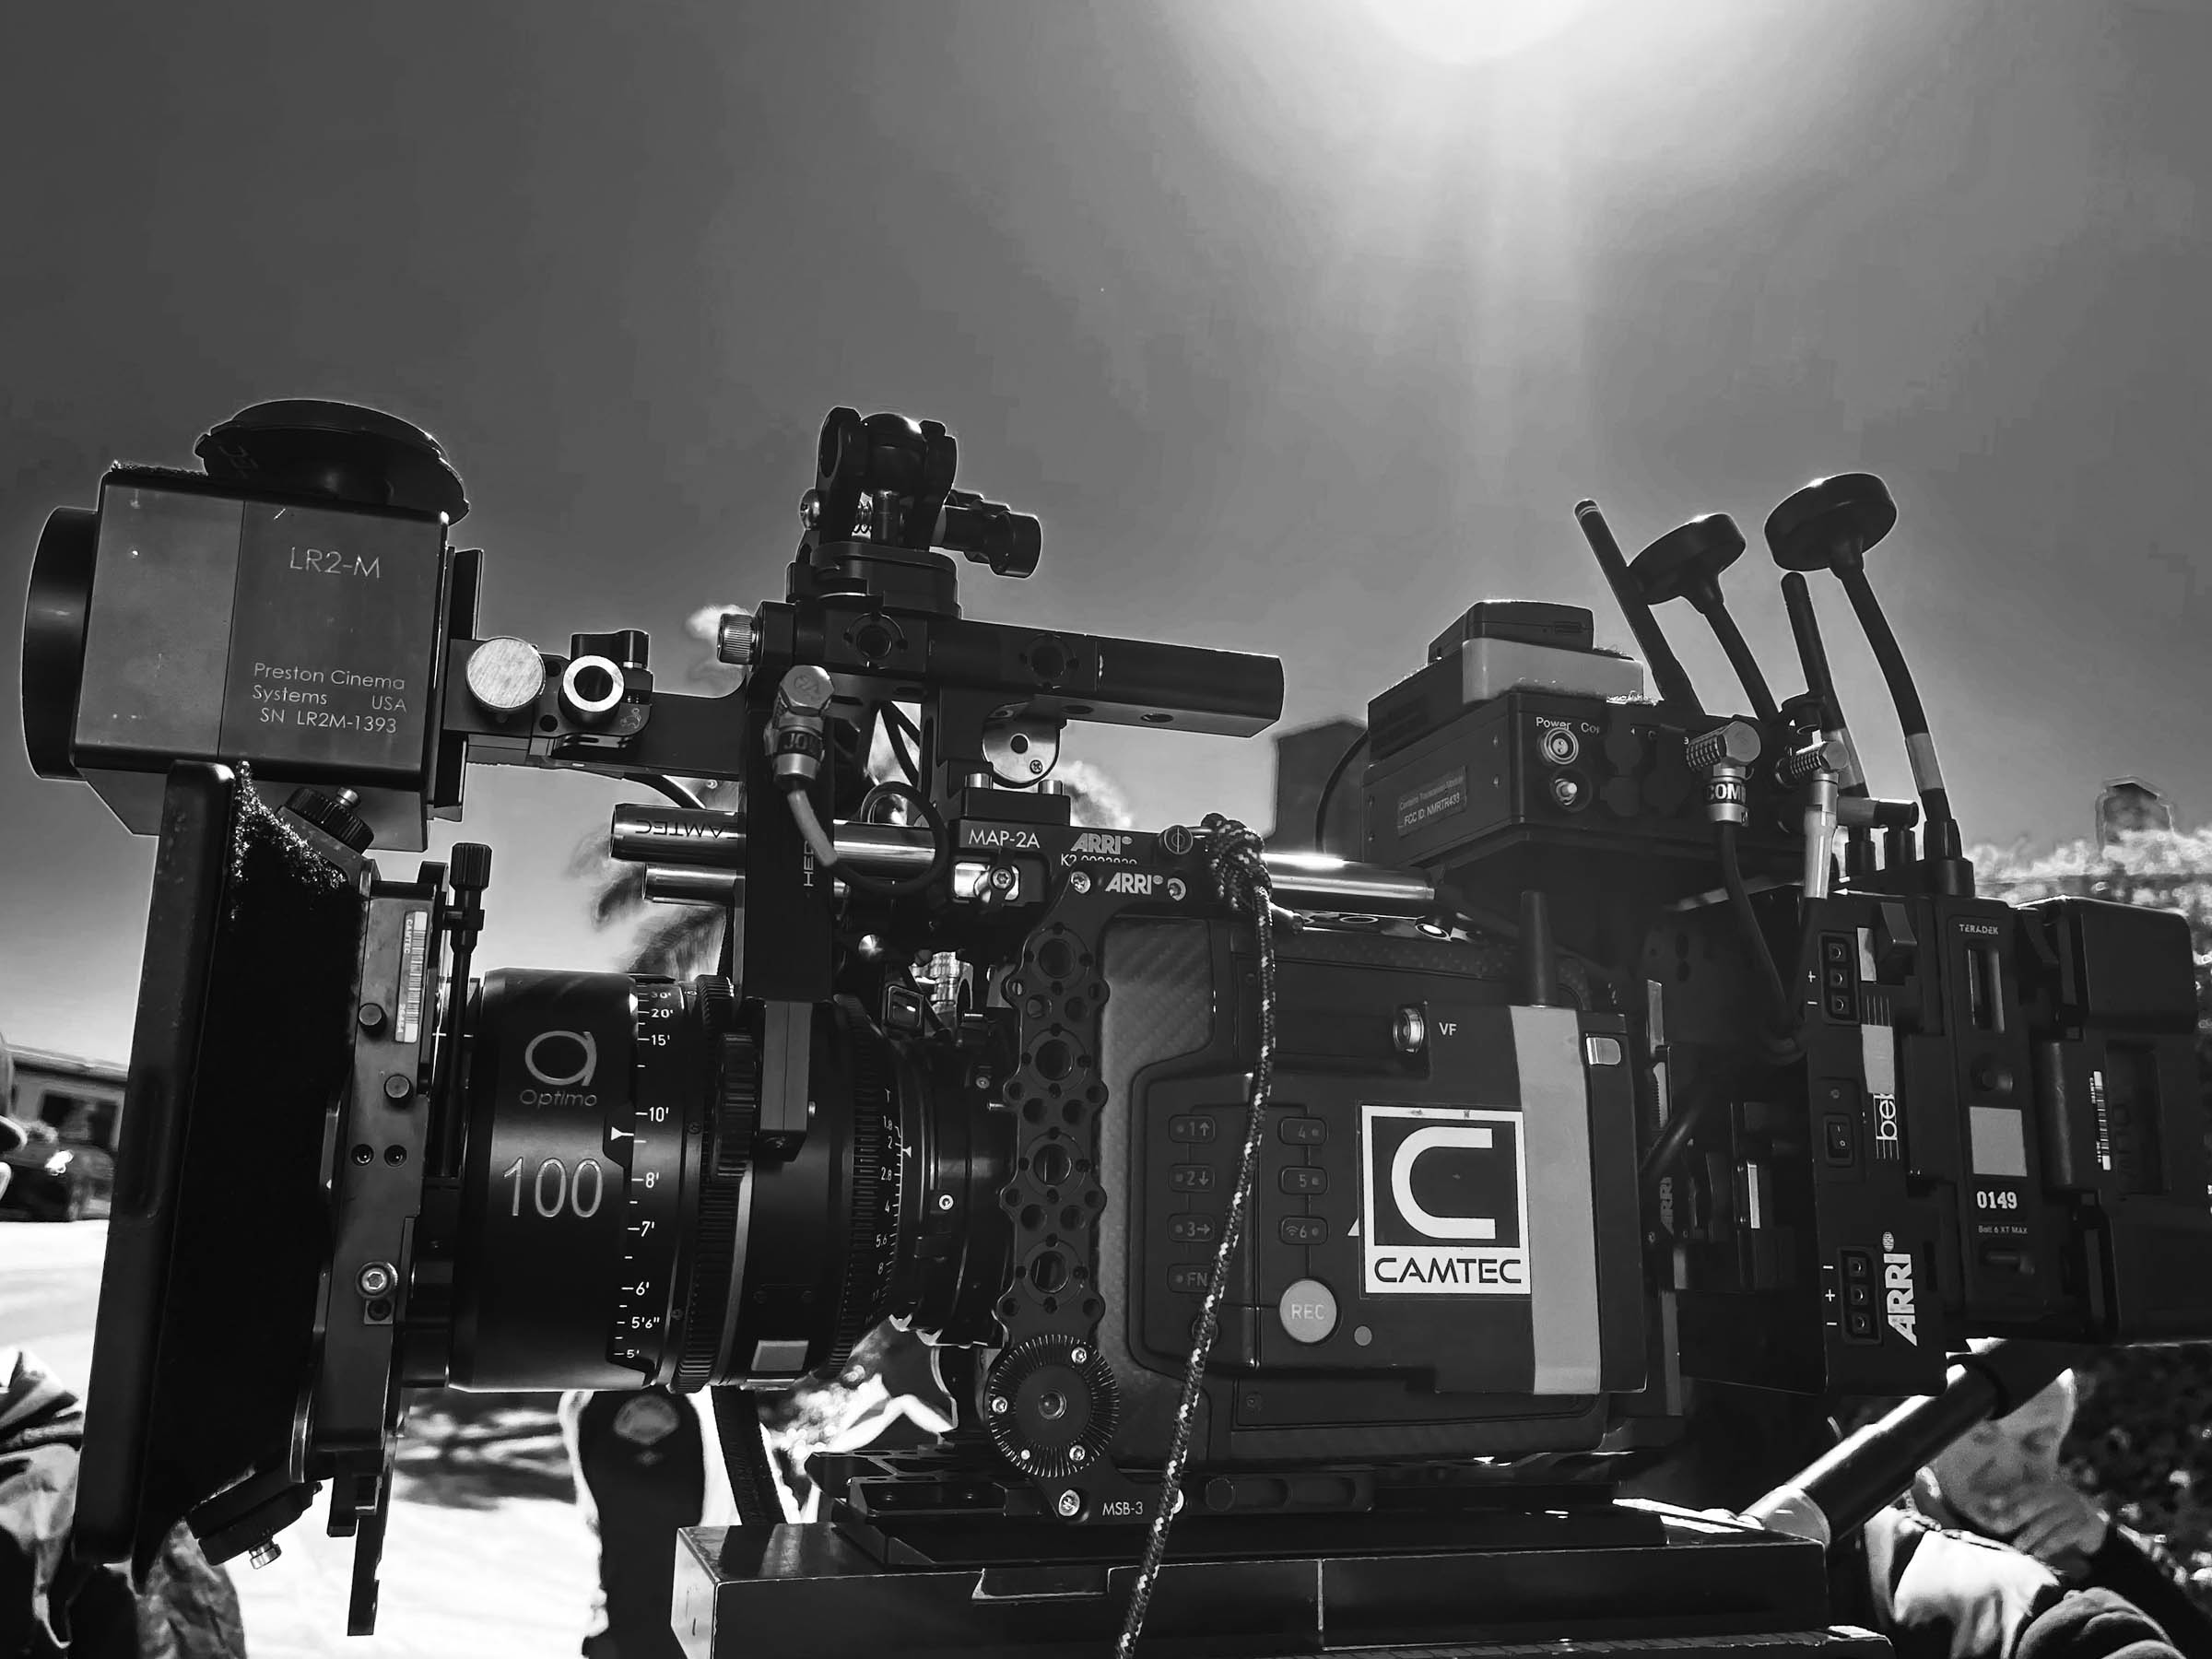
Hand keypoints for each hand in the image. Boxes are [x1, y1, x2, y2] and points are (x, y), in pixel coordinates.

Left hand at [1987, 1481, 2110, 1563]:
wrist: (2100, 1530)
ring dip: (2030, 1536)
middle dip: (2015, 1516)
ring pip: (2047, 1522)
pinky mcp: (2085, 1526)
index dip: (2007, 1496)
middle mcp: (2062, 1495)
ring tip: (2018, 1547)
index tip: (1990, 1503)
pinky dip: (2049, 1546)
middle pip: (2034, 1504)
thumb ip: (2024, 1509)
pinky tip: (2038, 1555)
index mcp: (2050, 1487)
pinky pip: (2063, 1536)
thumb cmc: (2064, 1519)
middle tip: (1998, 1527)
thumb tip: (1992, 1511)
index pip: (2026, 1490)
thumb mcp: (2045, 1510)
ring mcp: (2075, 1509)